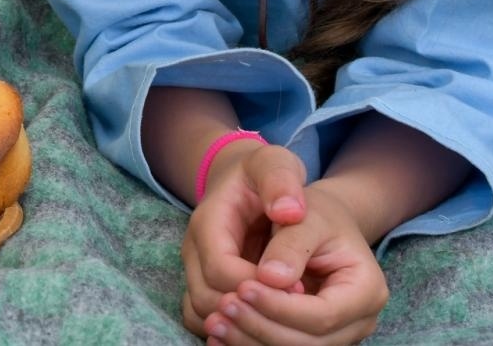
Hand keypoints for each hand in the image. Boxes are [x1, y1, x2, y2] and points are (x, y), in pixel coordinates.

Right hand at [181, 142, 308, 335]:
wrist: (244, 180)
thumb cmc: (264, 173)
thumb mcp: (276, 164)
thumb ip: (280, 182)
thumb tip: (289, 212)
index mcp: (209, 221)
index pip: (221, 270)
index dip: (258, 286)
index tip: (299, 286)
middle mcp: (194, 250)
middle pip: (207, 298)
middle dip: (252, 310)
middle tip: (295, 304)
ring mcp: (194, 269)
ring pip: (201, 313)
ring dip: (242, 323)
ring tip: (284, 316)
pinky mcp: (202, 284)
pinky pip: (202, 318)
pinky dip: (230, 328)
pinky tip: (266, 321)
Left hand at [199, 183, 388, 345]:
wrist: (317, 223)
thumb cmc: (314, 213)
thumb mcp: (306, 214)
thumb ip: (292, 243)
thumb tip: (270, 277)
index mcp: (366, 290)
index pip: (321, 315)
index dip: (279, 306)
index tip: (242, 287)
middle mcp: (357, 322)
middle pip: (306, 342)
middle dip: (260, 326)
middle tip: (221, 307)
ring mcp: (336, 336)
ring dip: (249, 341)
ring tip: (214, 322)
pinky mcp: (310, 337)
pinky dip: (248, 343)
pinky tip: (218, 334)